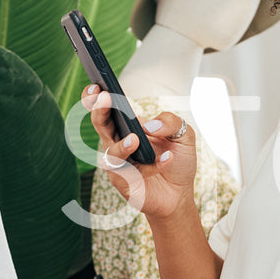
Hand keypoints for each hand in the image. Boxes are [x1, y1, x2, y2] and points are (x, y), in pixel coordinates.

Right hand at [85, 85, 197, 219]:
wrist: (180, 194)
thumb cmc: (177, 161)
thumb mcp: (183, 134)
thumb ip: (170, 121)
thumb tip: (149, 126)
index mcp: (127, 127)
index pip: (106, 108)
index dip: (96, 97)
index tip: (96, 85)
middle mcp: (117, 143)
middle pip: (100, 125)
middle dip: (98, 111)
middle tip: (104, 99)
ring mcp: (119, 165)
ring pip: (111, 153)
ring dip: (121, 145)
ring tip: (135, 138)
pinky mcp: (125, 184)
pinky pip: (133, 173)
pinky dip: (152, 165)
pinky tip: (167, 158)